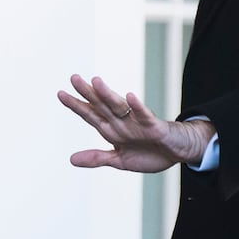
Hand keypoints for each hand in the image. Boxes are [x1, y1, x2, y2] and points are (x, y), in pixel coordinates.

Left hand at [58, 74, 213, 173]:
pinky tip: (129, 96)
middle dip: (87, 93)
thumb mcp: (120, 160)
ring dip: (107, 95)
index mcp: (112, 130)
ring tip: (95, 82)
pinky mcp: (154, 126)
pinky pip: (144, 115)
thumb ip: (97, 158)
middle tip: (74, 78)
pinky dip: (137, 106)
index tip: (61, 93)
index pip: (91, 115)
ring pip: (119, 107)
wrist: (178, 152)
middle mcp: (122, 122)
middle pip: (102, 106)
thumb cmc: (150, 153)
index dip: (76, 105)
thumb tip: (71, 159)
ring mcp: (137, 123)